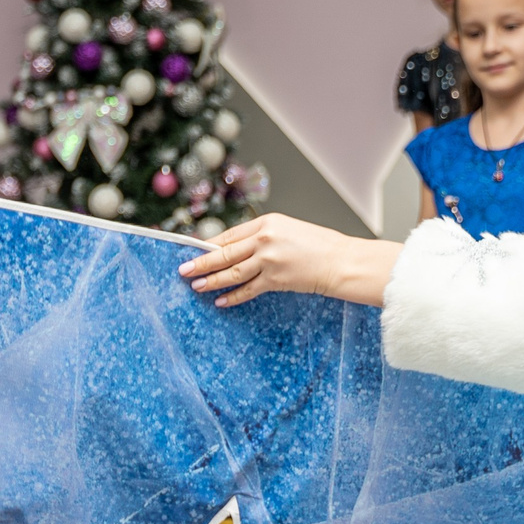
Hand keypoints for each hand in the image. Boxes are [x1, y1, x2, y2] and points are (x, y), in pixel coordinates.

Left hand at [178, 214, 397, 307]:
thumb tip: (235, 250)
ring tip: (196, 286)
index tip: (192, 251)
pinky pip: (248, 290)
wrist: (341, 261)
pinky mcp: (275, 280)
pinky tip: (220, 301)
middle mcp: (264, 239)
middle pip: (224, 253)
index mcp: (266, 222)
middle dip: (200, 262)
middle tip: (182, 270)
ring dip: (211, 281)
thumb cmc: (318, 245)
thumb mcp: (287, 230)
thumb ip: (261, 237)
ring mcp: (269, 260)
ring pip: (231, 272)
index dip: (208, 245)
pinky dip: (233, 297)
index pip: (229, 235)